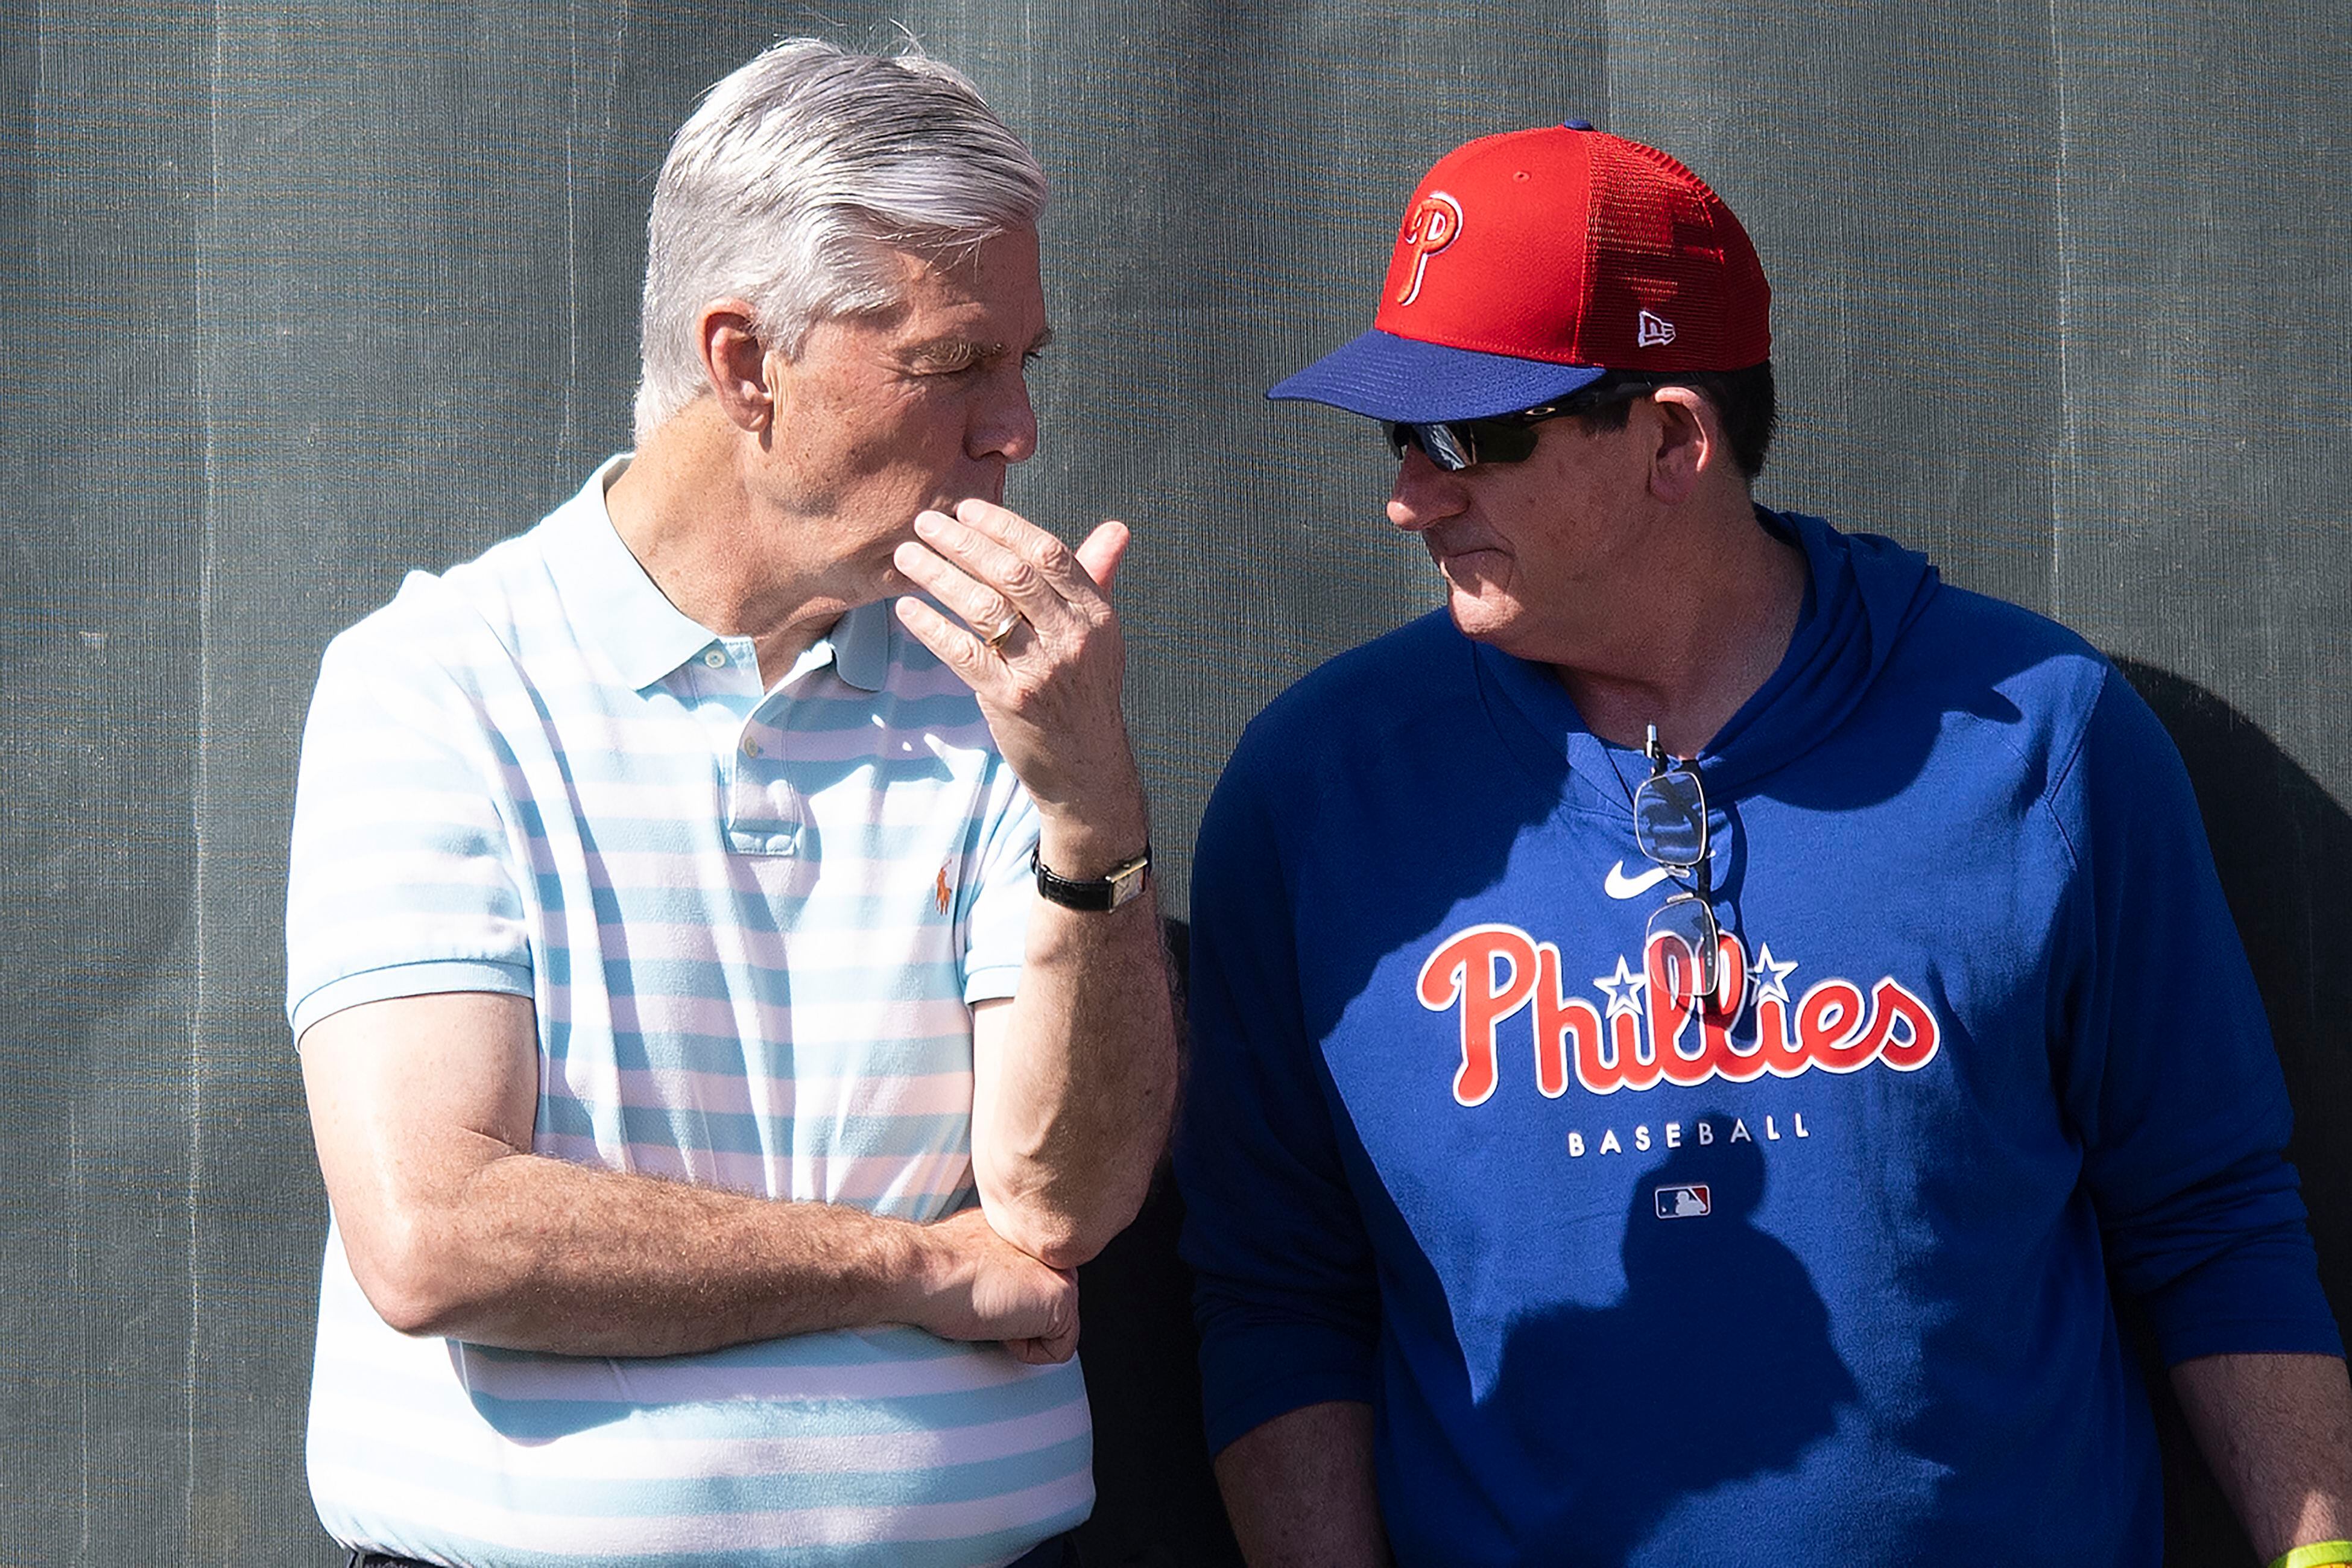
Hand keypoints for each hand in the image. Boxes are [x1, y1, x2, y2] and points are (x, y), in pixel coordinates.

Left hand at [891, 500, 1147, 859]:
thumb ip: (1098, 579)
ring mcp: (1042, 669)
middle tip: (925, 522)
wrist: (1086, 769)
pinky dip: (931, 626)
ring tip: (906, 557)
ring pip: (983, 607)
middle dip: (963, 541)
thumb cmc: (1084, 694)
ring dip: (938, 575)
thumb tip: (1116, 529)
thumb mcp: (1102, 636)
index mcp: (1096, 614)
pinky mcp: (1010, 699)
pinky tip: (907, 608)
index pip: (1048, 553)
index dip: (1004, 525)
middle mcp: (1073, 637)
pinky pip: (962, 652)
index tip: (967, 509)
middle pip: (1012, 573)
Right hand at [910, 1206, 1080, 1363]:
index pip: (1039, 1278)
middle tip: (988, 1302)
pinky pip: (1059, 1348)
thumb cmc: (936, 1265)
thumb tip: (1001, 1277)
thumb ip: (1003, 1259)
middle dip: (1022, 1316)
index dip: (1011, 1298)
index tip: (984, 1293)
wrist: (926, 1270)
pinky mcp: (1063, 1300)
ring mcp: (1063, 1272)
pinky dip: (1028, 1352)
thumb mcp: (976, 1251)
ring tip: (991, 1310)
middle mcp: (1051, 1247)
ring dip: (1022, 1332)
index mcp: (1030, 1232)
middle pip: (1051, 1302)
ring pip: (1056, 1326)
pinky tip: (1000, 1327)